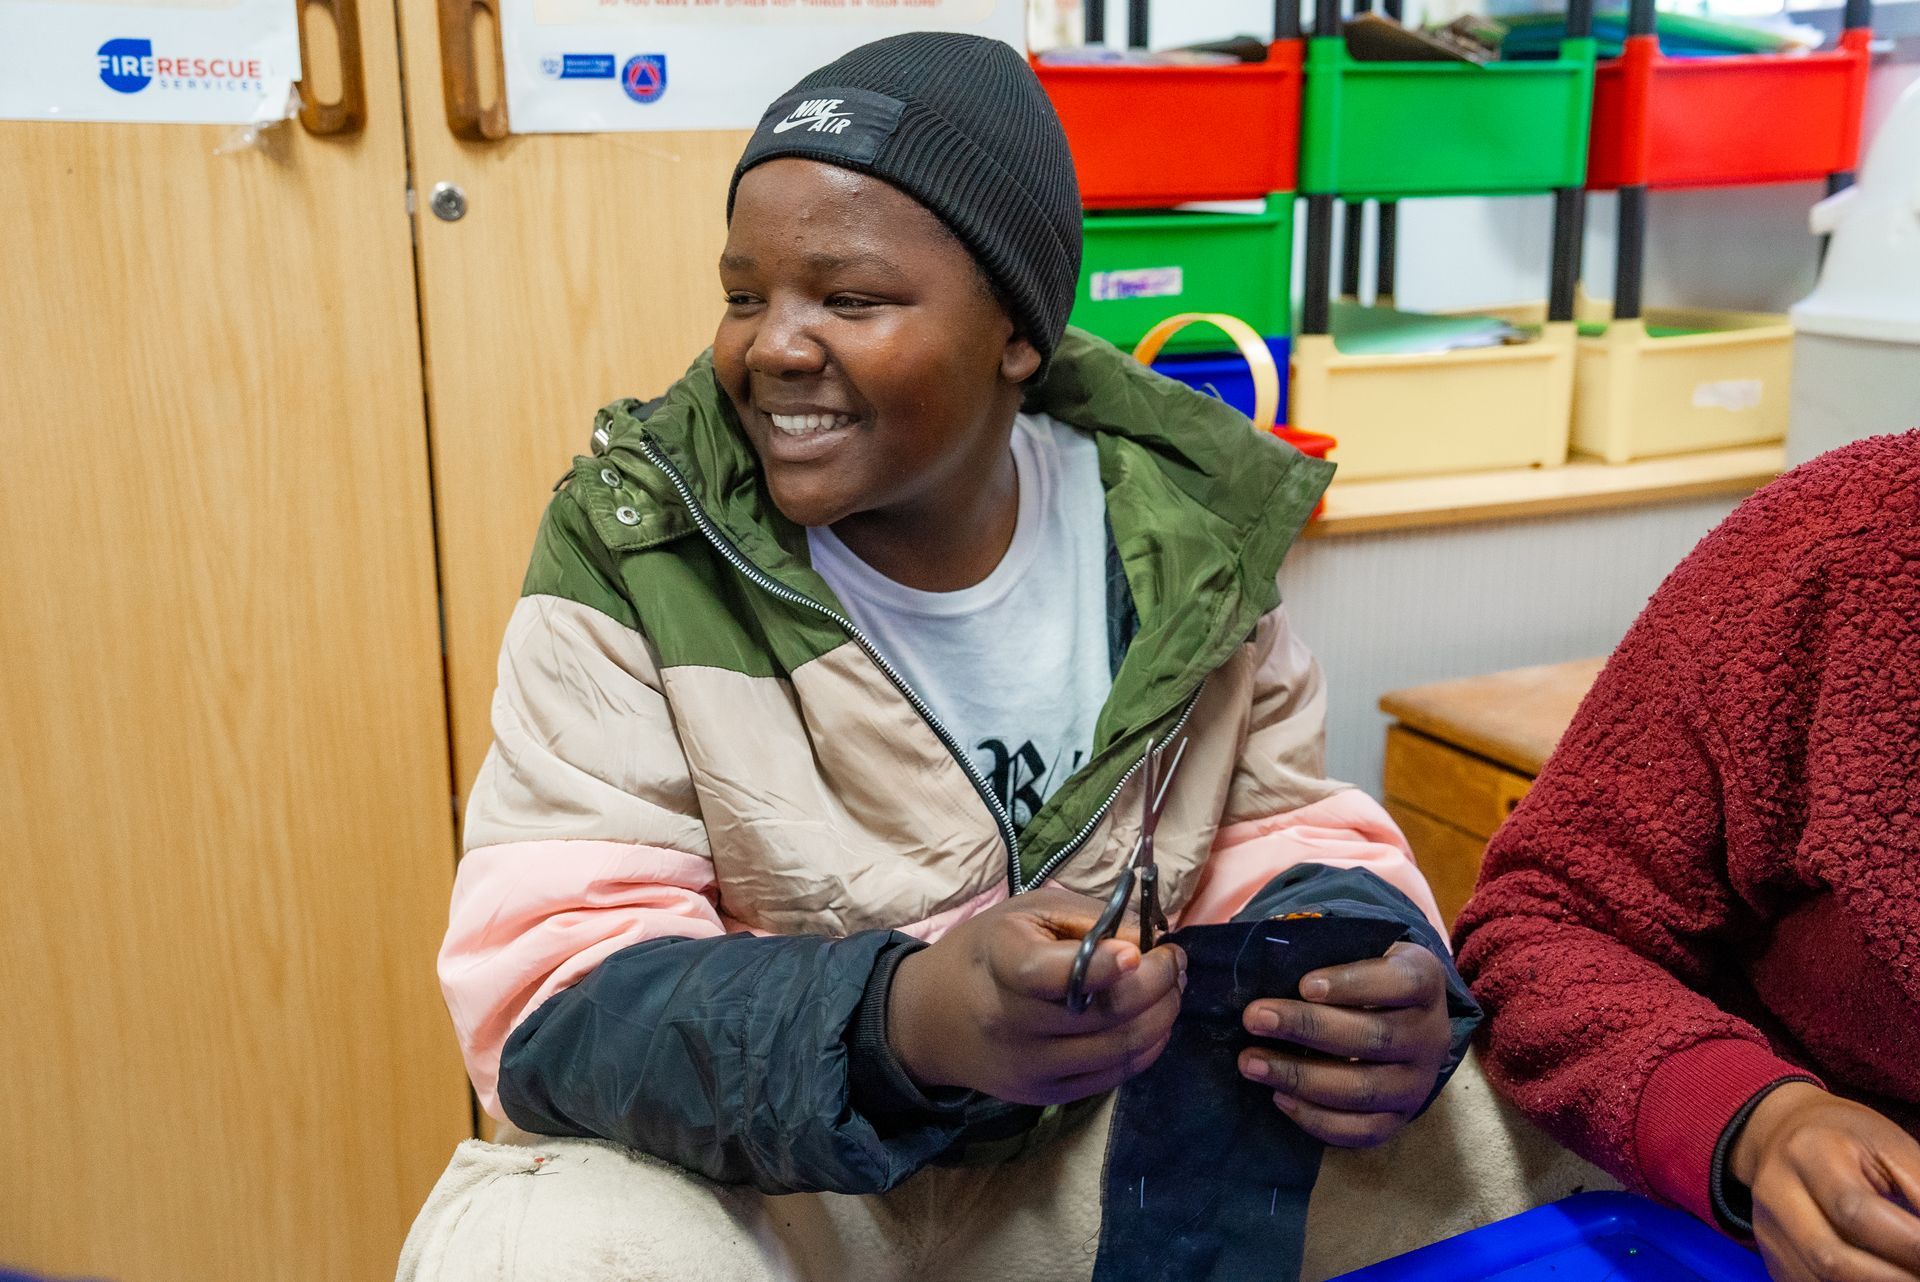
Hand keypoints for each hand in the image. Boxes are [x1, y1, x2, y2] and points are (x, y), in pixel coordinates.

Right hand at [887, 888, 1185, 1105]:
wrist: (933, 1019)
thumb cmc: (987, 952)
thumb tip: (1148, 944)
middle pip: (1105, 1015)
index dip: (1099, 966)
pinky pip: (1115, 1076)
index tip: (1137, 952)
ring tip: (1173, 986)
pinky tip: (1154, 1019)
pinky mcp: (1046, 1096)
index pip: (1049, 974)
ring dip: (1164, 1015)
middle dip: (1160, 984)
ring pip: (1120, 1049)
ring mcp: (1031, 1067)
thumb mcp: (1027, 913)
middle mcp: (1012, 1024)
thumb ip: (1089, 919)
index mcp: (1000, 964)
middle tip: (1175, 960)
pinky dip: (1148, 1046)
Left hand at [1237, 940, 1451, 1147]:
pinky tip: (1279, 1097)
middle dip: (1307, 1028)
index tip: (1304, 985)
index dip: (1353, 984)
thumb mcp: (1356, 951)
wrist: (1400, 1018)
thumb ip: (1323, 949)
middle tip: (1255, 1018)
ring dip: (1300, 1077)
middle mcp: (1431, 1034)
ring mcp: (1419, 1082)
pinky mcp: (1400, 1118)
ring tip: (1251, 1063)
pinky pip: (1361, 1130)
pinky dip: (1317, 1118)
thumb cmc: (1362, 976)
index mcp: (1424, 981)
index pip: (1399, 982)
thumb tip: (1268, 954)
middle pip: (1374, 1038)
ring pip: (1363, 1088)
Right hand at [1731, 1082, 1919, 1281]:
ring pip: (1821, 1281)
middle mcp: (1776, 1192)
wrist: (1786, 1132)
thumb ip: (1919, 1185)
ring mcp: (1768, 1228)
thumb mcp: (1889, 1145)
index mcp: (1808, 1152)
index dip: (1906, 1243)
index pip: (1856, 1211)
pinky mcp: (1773, 1257)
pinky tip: (1883, 1275)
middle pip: (1832, 1258)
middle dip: (1893, 1277)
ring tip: (1909, 1275)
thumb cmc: (1848, 1138)